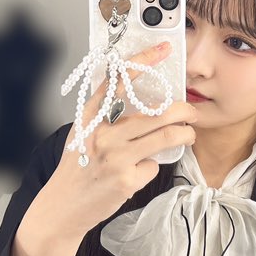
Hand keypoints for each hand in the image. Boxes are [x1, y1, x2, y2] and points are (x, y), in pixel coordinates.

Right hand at [48, 40, 197, 235]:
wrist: (63, 205)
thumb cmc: (76, 168)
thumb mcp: (82, 133)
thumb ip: (104, 115)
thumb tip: (135, 99)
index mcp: (91, 116)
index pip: (119, 80)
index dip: (143, 62)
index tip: (162, 49)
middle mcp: (103, 133)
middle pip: (155, 113)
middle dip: (183, 110)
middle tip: (191, 112)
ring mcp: (115, 156)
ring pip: (164, 136)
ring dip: (184, 135)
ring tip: (188, 134)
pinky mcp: (126, 179)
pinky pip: (153, 165)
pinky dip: (151, 167)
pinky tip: (139, 171)